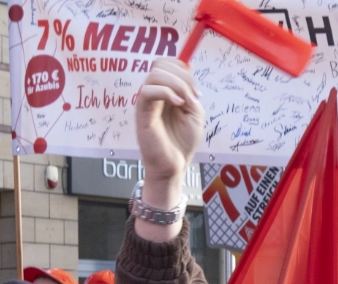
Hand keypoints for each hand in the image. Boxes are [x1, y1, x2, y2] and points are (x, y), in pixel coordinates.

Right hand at [136, 59, 203, 184]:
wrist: (175, 165)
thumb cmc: (182, 142)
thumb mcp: (195, 113)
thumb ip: (191, 92)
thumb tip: (187, 71)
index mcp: (165, 92)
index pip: (165, 64)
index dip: (180, 66)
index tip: (195, 86)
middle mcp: (154, 94)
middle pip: (159, 64)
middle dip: (182, 75)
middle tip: (195, 96)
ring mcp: (146, 102)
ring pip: (154, 75)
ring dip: (177, 84)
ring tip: (187, 102)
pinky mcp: (142, 113)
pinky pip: (148, 92)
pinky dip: (166, 92)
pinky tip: (178, 104)